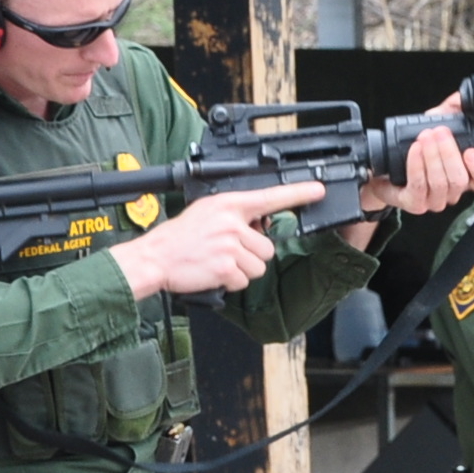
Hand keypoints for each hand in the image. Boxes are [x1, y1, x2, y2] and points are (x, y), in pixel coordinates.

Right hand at [112, 190, 294, 298]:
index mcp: (228, 204)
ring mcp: (230, 245)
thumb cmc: (180, 238)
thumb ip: (235, 216)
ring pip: (259, 266)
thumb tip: (261, 224)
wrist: (154, 257)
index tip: (318, 190)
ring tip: (218, 262)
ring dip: (242, 270)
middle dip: (251, 255)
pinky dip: (232, 283)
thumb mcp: (207, 213)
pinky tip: (214, 273)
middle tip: (225, 253)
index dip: (298, 194)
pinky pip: (245, 281)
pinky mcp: (227, 267)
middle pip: (267, 247)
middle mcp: (232, 222)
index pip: (270, 196)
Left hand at [368, 98, 473, 217]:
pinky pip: (419, 186)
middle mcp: (453, 191)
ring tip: (426, 135)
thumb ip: (451, 111)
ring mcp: (435, 200)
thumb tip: (461, 98)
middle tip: (440, 131)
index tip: (472, 151)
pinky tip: (415, 148)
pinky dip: (417, 165)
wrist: (384, 166)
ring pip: (440, 183)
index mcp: (466, 176)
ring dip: (433, 157)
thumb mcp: (435, 124)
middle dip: (449, 153)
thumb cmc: (415, 147)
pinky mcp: (415, 203)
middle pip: (460, 180)